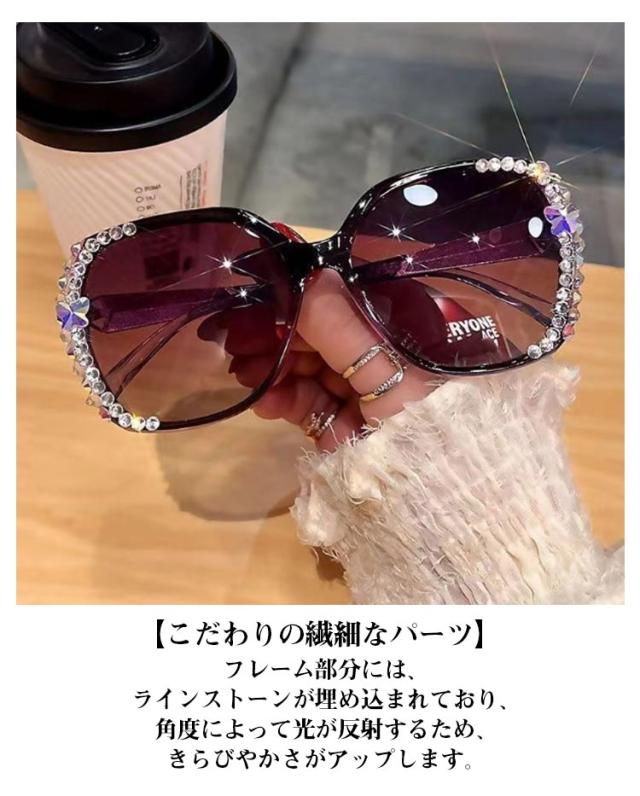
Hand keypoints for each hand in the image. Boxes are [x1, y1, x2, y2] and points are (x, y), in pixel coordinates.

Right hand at [253, 269, 440, 450]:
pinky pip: (305, 403)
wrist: (432, 496)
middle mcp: (380, 356)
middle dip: (276, 336)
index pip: (344, 302)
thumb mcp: (385, 367)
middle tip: (235, 338)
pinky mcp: (341, 425)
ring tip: (243, 372)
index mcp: (403, 330)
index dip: (301, 299)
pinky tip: (263, 400)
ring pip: (306, 368)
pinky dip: (282, 399)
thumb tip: (308, 272)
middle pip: (319, 335)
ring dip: (272, 368)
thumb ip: (342, 323)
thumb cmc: (423, 417)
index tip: (261, 298)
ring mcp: (359, 392)